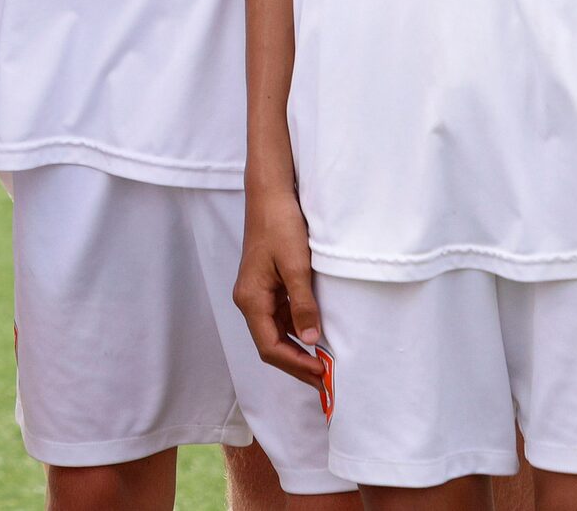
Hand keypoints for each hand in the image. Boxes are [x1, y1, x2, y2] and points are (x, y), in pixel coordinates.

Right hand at [234, 183, 328, 387]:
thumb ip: (303, 305)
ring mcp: (257, 294)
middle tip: (327, 380)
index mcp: (250, 298)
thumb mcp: (297, 266)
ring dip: (298, 351)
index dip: (296, 365)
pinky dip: (297, 334)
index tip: (324, 374)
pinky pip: (280, 319)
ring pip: (275, 334)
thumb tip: (311, 341)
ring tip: (325, 364)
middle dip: (297, 365)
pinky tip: (316, 338)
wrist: (270, 196)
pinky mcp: (267, 287)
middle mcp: (249, 300)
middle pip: (270, 345)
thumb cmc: (280, 226)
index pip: (269, 346)